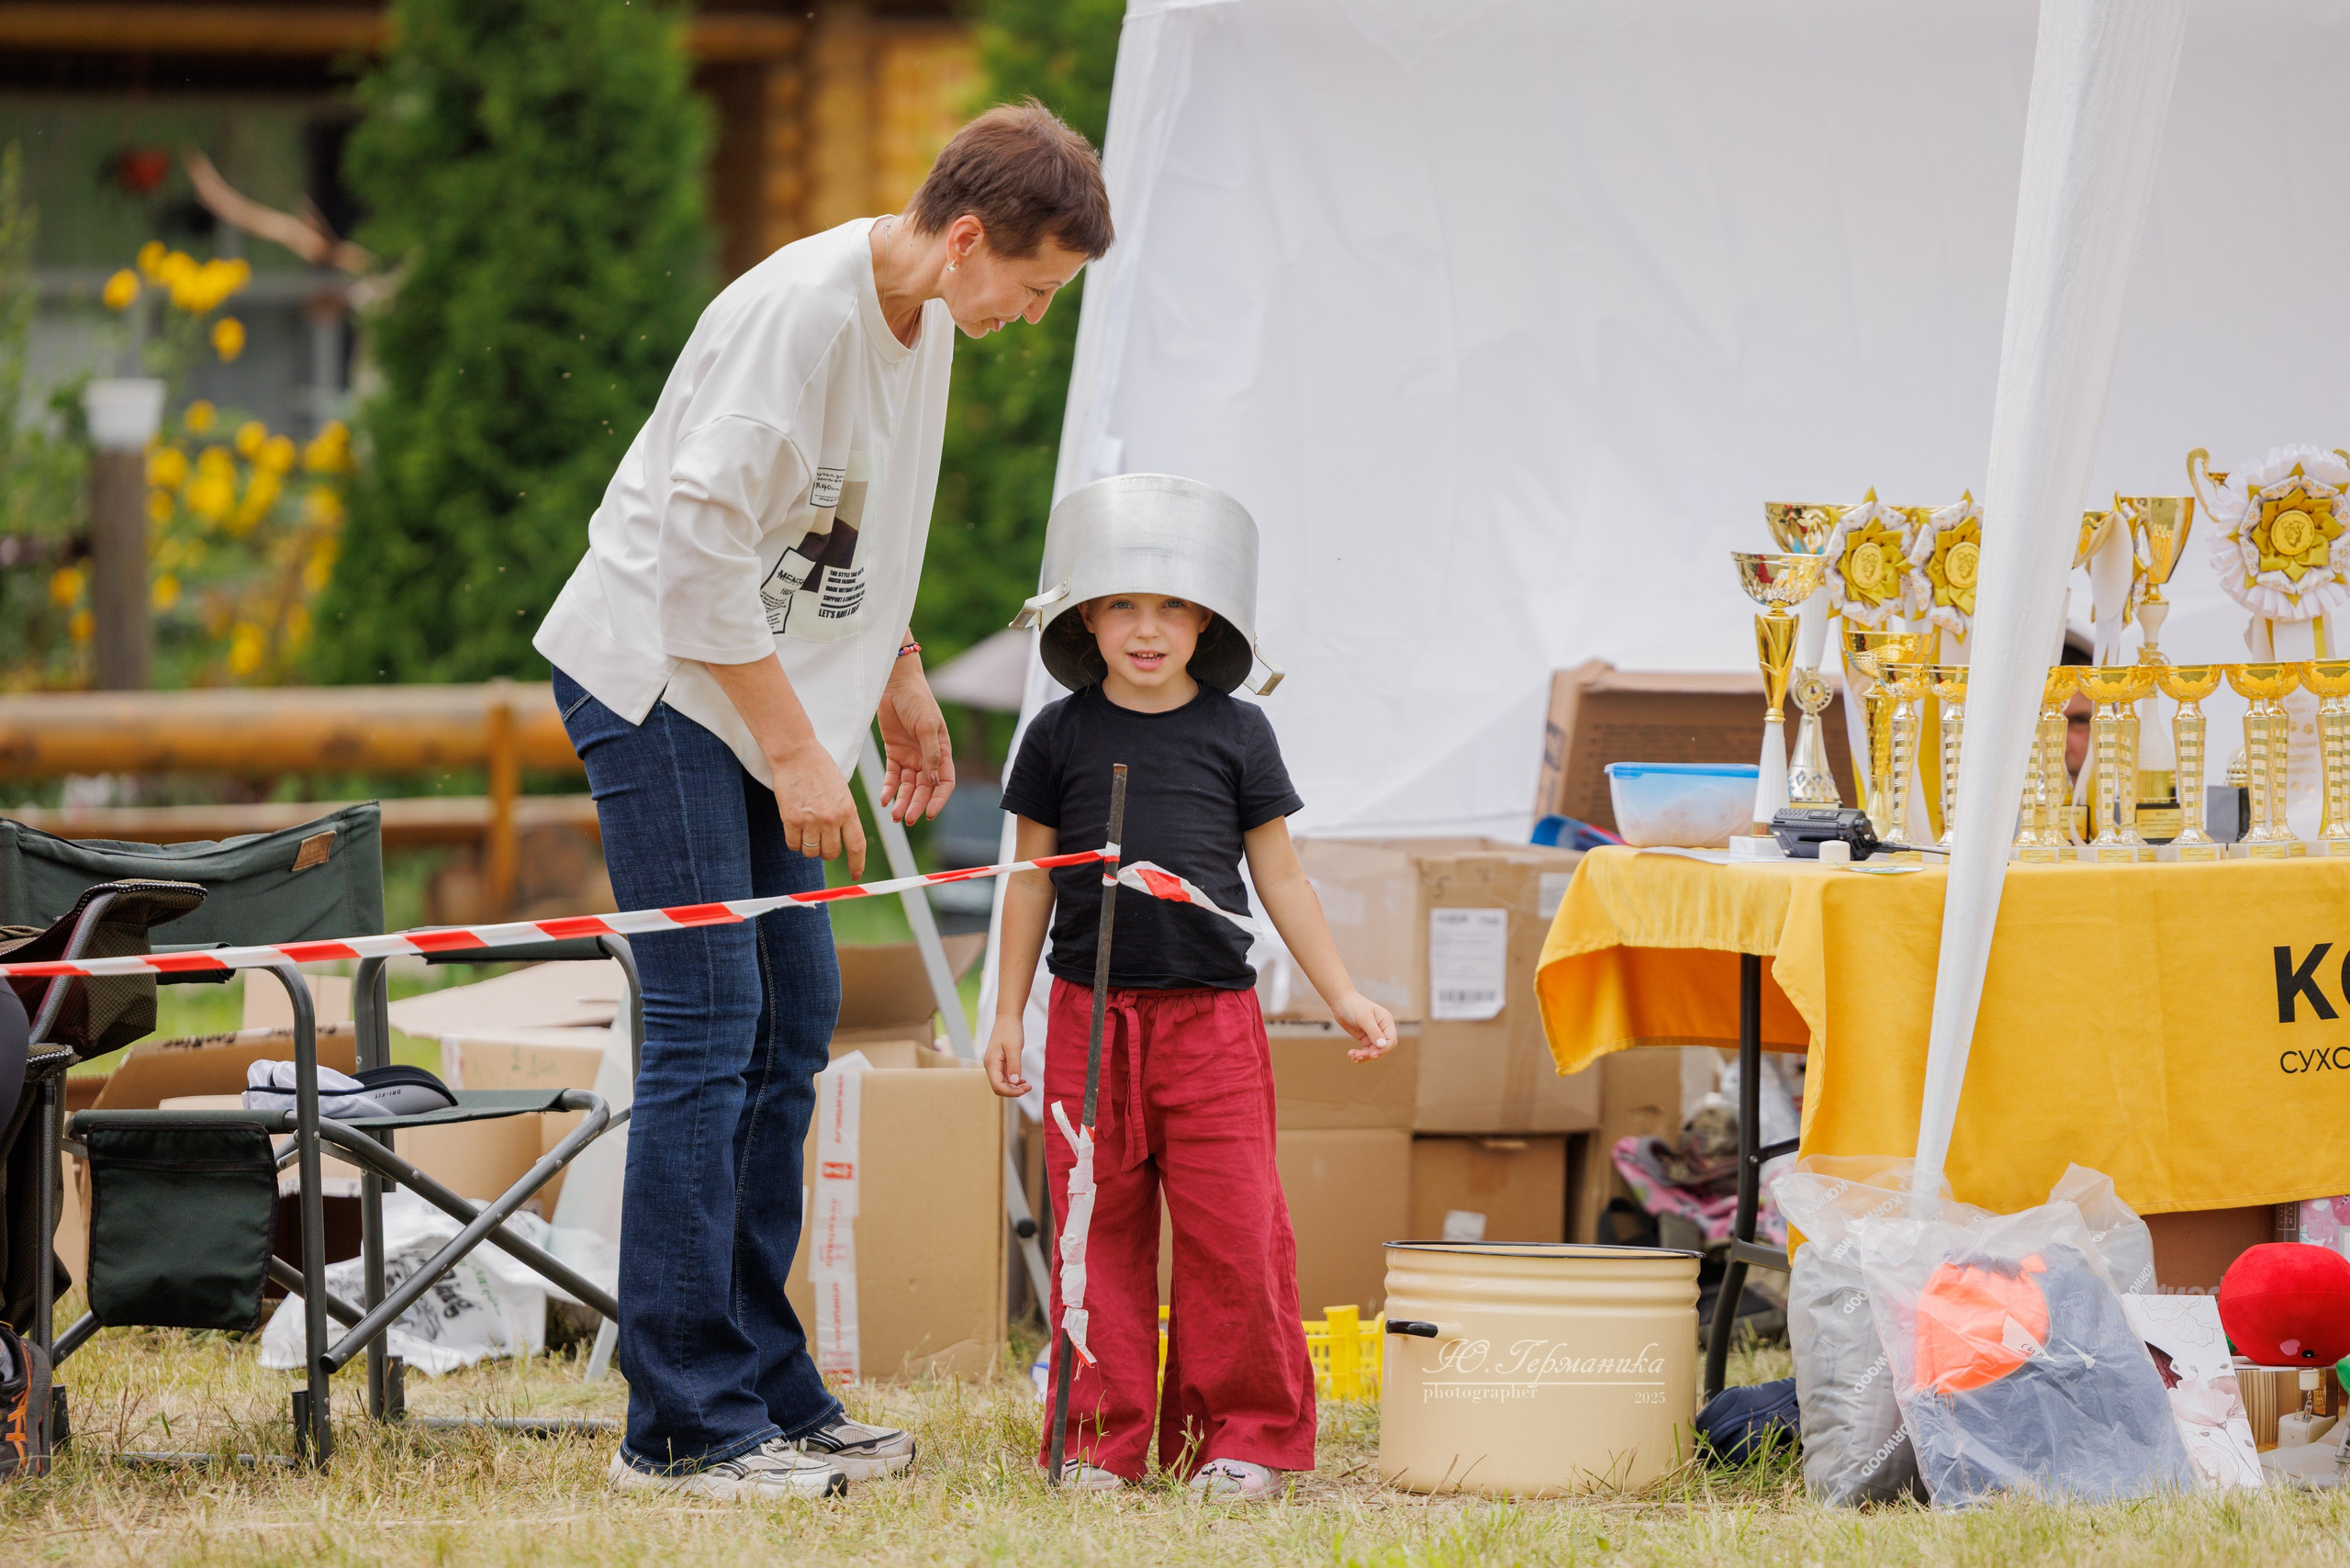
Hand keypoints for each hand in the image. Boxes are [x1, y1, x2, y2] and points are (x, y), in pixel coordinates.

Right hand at [769, 740, 865, 880]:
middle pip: (831, 853)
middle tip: (820, 840)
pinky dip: (793, 842)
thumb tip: (840, 838)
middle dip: (826, 852)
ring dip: (808, 847)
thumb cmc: (820, 769)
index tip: (856, 874)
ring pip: (811, 852)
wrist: (796, 754)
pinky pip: (793, 844)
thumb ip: (844, 814)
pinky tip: (794, 828)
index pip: (857, 845)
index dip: (857, 864)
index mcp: (849, 810)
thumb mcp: (842, 791)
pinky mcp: (791, 819)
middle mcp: (832, 818)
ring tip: (806, 830)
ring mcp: (811, 820)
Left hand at [876, 655, 955, 823]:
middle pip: (924, 789)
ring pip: (908, 786)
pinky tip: (884, 800)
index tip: (929, 814)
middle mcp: (927, 757)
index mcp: (942, 752)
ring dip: (902, 801)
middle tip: (907, 820)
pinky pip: (892, 776)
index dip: (938, 800)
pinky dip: (889, 789)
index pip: (944, 783)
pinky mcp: (894, 752)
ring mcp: (911, 756)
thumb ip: (930, 753)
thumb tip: (932, 780)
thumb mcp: (927, 725)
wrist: (895, 684)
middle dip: (917, 805)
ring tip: (894, 816)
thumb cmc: (917, 700)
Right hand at [984, 1016, 1029, 1097]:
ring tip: (1027, 1085)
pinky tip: (1022, 1080)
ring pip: (1002, 1083)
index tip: (1024, 1089)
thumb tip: (1014, 1082)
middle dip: (1012, 1091)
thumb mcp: (1014, 1048)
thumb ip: (1014, 1065)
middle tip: (1028, 1087)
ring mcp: (994, 1065)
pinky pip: (1004, 1077)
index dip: (1010, 1092)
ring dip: (1014, 1087)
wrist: (1007, 1018)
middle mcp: (990, 1066)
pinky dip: (1013, 1081)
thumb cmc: (1010, 1030)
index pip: (998, 1086)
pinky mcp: (999, 1062)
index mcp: (991, 1063)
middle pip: (999, 1087)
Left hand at [1332, 991, 1396, 1061]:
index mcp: (1387, 1022)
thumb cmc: (1354, 1006)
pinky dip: (1360, 1055)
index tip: (1371, 1054)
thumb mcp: (1364, 1018)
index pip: (1391, 1040)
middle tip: (1357, 1055)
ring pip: (1374, 1051)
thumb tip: (1382, 1046)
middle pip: (1383, 1048)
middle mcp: (1383, 1029)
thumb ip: (1373, 1032)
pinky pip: (1366, 1051)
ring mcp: (1374, 1035)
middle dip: (1371, 1054)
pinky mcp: (1366, 1038)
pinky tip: (1352, 1056)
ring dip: (1364, 1056)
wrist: (1341, 1002)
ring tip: (1352, 1056)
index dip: (1383, 1050)